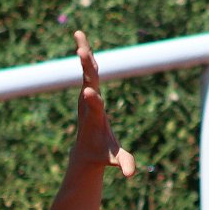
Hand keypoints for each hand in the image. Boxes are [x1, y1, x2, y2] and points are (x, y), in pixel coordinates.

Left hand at [71, 31, 136, 176]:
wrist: (85, 152)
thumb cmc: (102, 154)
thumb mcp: (114, 159)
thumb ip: (123, 163)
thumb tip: (130, 174)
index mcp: (95, 118)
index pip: (94, 108)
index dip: (92, 100)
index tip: (89, 91)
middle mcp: (88, 104)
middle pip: (88, 82)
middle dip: (86, 68)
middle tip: (82, 51)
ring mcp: (86, 96)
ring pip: (87, 72)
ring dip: (84, 53)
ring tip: (78, 35)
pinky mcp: (87, 92)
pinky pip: (88, 71)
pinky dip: (87, 57)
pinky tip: (81, 41)